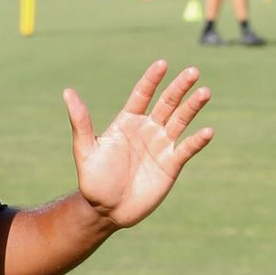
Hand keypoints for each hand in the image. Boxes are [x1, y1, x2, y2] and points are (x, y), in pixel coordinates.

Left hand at [64, 60, 211, 231]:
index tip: (162, 63)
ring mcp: (161, 145)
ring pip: (180, 120)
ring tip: (205, 92)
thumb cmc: (93, 180)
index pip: (142, 94)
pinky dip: (197, 141)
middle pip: (167, 103)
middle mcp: (147, 129)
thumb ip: (81, 121)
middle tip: (193, 71)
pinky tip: (207, 131)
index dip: (152, 79)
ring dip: (192, 107)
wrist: (106, 210)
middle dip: (179, 87)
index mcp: (127, 121)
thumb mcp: (85, 150)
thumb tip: (67, 92)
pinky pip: (186, 149)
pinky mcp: (171, 164)